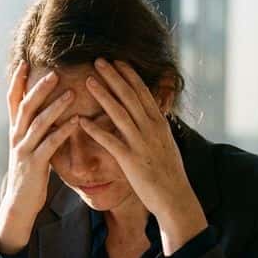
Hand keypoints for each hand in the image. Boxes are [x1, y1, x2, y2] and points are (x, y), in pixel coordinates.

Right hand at [0, 60, 79, 253]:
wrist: (20, 203)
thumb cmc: (28, 173)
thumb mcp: (27, 146)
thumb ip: (33, 128)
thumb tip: (43, 109)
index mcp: (14, 131)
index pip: (12, 100)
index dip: (16, 81)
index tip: (25, 62)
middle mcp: (16, 137)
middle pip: (25, 107)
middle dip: (39, 88)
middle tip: (55, 72)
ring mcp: (24, 151)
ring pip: (38, 123)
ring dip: (55, 107)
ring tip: (72, 93)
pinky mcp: (35, 165)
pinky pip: (50, 144)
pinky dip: (63, 131)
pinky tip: (77, 121)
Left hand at [78, 58, 206, 254]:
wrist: (176, 197)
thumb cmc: (169, 173)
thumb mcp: (166, 144)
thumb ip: (155, 128)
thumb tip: (150, 114)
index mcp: (159, 123)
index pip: (143, 92)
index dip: (129, 75)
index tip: (117, 60)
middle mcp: (152, 129)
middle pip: (130, 97)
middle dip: (114, 76)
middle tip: (98, 59)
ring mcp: (141, 143)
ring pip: (119, 113)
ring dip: (103, 95)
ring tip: (88, 80)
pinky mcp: (131, 160)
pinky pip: (110, 141)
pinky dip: (95, 129)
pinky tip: (81, 120)